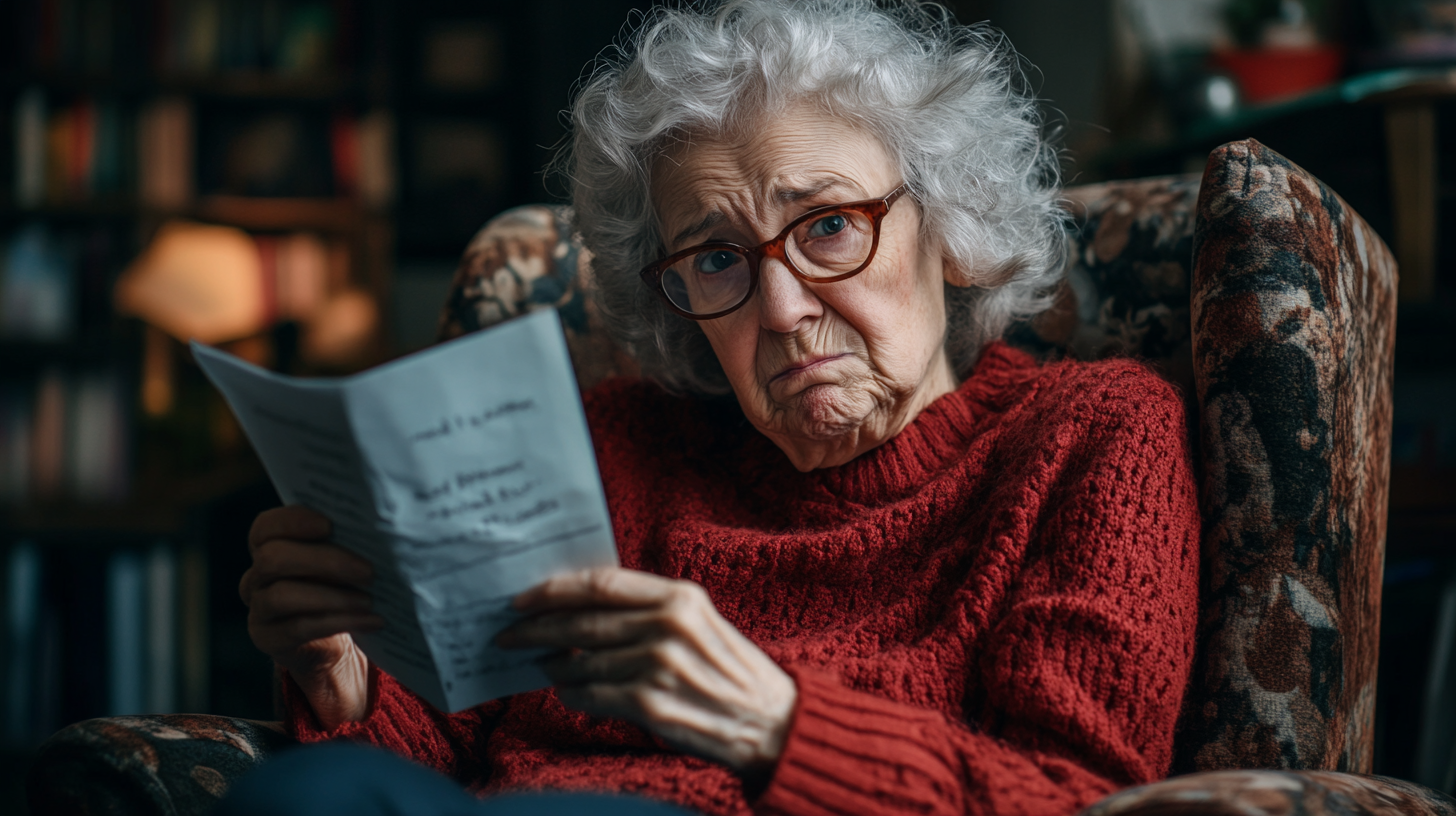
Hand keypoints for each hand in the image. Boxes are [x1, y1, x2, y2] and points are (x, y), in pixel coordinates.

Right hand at [239, 506, 381, 727]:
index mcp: (269, 548)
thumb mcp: (339, 563)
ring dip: (333, 597)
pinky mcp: (267, 639)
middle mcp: (255, 577)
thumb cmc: (338, 589)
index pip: (266, 527)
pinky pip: (298, 628)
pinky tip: (370, 620)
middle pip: (274, 559)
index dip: (293, 522)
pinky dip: (338, 622)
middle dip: (326, 562)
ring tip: (369, 600)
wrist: (331, 645)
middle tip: (369, 571)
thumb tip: (373, 532)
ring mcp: (258, 610)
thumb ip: (344, 544)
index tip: (329, 525)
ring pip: (282, 595)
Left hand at [497, 567, 796, 774]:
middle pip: (582, 621)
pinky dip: (572, 695)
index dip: (555, 589)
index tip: (524, 597)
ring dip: (554, 666)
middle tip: (508, 633)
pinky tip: (569, 692)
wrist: (771, 722)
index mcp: (680, 597)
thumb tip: (580, 607)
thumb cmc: (729, 671)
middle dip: (536, 628)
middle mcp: (668, 626)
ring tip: (543, 666)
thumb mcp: (699, 622)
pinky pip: (590, 696)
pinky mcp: (650, 705)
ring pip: (580, 662)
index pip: (601, 584)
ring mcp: (658, 666)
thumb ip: (649, 609)